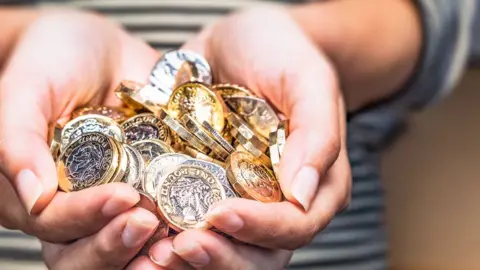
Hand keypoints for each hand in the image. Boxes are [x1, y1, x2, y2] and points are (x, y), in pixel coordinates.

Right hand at [0, 9, 160, 268]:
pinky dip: (181, 231)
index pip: (55, 223)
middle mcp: (73, 207)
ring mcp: (113, 203)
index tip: (124, 196)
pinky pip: (163, 224)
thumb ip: (18, 138)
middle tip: (151, 223)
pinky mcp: (150, 192)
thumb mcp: (28, 88)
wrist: (101, 49)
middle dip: (118, 245)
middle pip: (85, 254)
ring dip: (152, 252)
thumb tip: (34, 197)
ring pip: (125, 250)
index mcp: (35, 191)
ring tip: (181, 239)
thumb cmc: (54, 61)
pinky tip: (200, 226)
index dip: (86, 217)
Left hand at [148, 6, 350, 268]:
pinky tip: (148, 237)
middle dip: (223, 256)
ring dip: (195, 259)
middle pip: (262, 254)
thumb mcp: (307, 79)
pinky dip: (173, 239)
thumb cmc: (279, 51)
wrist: (238, 39)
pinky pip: (195, 227)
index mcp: (316, 181)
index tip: (221, 215)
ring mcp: (244, 199)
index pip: (296, 225)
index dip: (262, 229)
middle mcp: (281, 200)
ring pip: (228, 251)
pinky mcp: (208, 190)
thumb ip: (317, 135)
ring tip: (158, 251)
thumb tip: (304, 194)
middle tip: (181, 245)